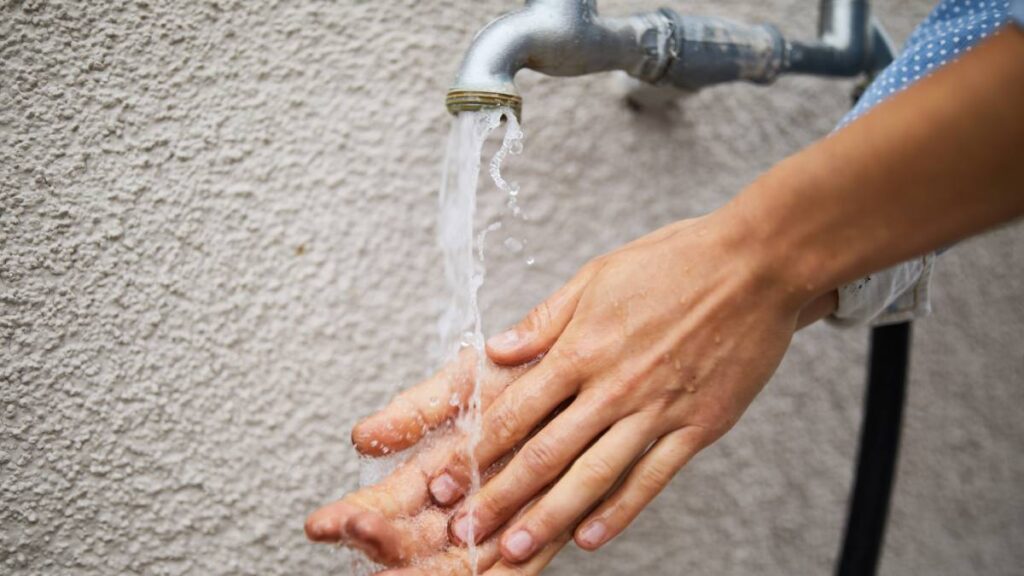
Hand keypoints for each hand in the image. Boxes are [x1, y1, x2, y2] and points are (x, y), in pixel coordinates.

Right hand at [305, 350, 574, 573]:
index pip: (389, 501)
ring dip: (422, 568)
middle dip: (382, 545)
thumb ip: (419, 413)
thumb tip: (363, 439)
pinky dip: (496, 575)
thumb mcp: (465, 386)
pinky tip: (463, 575)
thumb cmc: (526, 372)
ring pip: (457, 561)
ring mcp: (503, 520)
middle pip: (415, 539)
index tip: (323, 525)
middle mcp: (466, 502)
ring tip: (390, 570)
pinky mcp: (546, 532)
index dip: (356, 514)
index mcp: (438, 466)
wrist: (593, 363)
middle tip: (356, 538)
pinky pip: (517, 568)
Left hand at [425, 213, 833, 563]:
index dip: (476, 450)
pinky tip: (590, 538)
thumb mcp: (597, 276)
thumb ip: (545, 320)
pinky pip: (651, 478)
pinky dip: (619, 511)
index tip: (448, 480)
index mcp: (582, 348)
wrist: (756, 266)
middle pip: (545, 453)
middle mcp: (613, 387)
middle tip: (466, 531)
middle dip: (500, 496)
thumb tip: (496, 351)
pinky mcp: (696, 427)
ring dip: (550, 516)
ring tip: (516, 547)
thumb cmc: (675, 262)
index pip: (516, 411)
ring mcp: (656, 411)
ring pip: (593, 475)